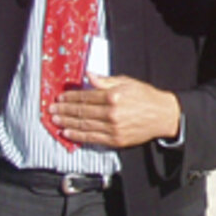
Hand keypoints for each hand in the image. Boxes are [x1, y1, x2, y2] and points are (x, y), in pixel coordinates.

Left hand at [50, 76, 180, 147]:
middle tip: (52, 111)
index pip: (85, 97)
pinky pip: (92, 138)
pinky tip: (68, 134)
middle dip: (64, 111)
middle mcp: (111, 113)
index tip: (60, 99)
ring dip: (67, 124)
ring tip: (55, 121)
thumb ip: (105, 80)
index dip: (70, 98)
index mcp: (113, 96)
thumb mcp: (126, 82)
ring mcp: (113, 128)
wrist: (163, 116)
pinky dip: (78, 136)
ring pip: (83, 126)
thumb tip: (88, 75)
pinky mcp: (115, 140)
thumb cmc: (145, 96)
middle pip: (81, 112)